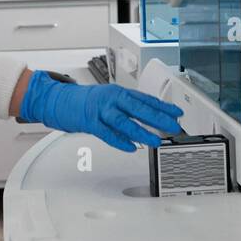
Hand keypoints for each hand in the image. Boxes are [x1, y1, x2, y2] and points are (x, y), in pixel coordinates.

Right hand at [18, 71, 183, 151]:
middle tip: (174, 126)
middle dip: (159, 118)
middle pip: (139, 108)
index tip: (177, 113)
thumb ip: (130, 108)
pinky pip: (107, 133)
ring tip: (156, 140)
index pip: (146, 99)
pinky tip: (131, 147)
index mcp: (120, 93)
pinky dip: (120, 141)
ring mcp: (101, 110)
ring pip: (125, 121)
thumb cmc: (89, 102)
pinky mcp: (91, 122)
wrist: (63, 101)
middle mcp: (113, 99)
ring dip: (142, 132)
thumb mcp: (112, 100)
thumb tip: (152, 117)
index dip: (163, 106)